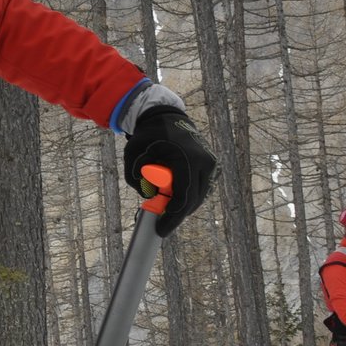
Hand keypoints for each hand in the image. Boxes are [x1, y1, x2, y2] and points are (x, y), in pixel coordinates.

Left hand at [123, 107, 215, 236]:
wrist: (167, 116)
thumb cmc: (148, 134)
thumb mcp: (132, 154)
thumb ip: (134, 177)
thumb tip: (147, 197)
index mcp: (186, 159)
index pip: (183, 198)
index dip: (172, 217)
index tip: (161, 229)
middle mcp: (204, 162)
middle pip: (193, 202)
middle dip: (176, 214)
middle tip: (161, 224)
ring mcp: (211, 164)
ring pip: (199, 196)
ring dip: (182, 204)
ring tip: (164, 203)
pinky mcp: (212, 165)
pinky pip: (201, 188)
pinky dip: (188, 194)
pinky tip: (174, 194)